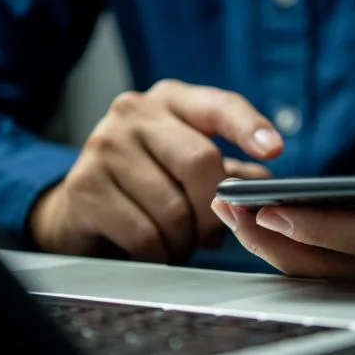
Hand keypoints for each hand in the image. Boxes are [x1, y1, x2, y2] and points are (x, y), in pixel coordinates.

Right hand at [29, 79, 282, 262]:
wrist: (80, 205)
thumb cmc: (146, 183)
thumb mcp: (187, 167)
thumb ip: (229, 172)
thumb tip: (266, 184)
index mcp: (170, 101)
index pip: (219, 106)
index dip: (248, 127)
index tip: (274, 149)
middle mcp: (134, 112)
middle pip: (199, 162)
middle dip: (214, 209)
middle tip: (212, 233)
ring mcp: (104, 146)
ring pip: (173, 208)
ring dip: (185, 239)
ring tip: (178, 240)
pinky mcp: (85, 187)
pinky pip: (144, 235)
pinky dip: (159, 253)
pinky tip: (153, 249)